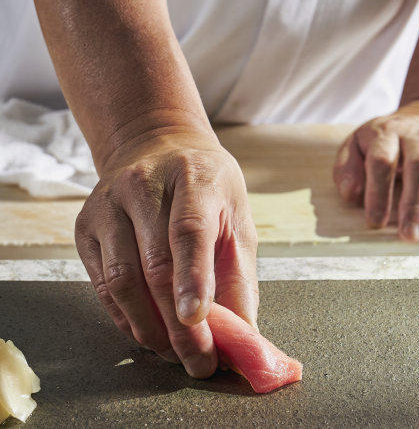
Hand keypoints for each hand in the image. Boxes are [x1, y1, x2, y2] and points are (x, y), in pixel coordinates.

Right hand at [75, 127, 258, 377]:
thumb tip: (242, 335)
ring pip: (122, 279)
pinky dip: (124, 317)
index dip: (192, 278)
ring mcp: (108, 204)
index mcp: (192, 176)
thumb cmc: (204, 185)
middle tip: (198, 361)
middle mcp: (142, 185)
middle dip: (177, 325)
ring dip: (148, 328)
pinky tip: (146, 331)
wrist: (154, 147)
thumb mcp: (235, 215)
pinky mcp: (86, 225)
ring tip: (173, 352)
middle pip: (155, 264)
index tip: (197, 322)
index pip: (188, 229)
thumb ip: (238, 273)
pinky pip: (102, 283)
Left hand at [333, 99, 418, 240]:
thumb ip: (347, 168)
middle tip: (408, 236)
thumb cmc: (385, 140)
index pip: (382, 161)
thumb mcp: (357, 145)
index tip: (375, 222)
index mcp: (385, 133)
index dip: (378, 193)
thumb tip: (350, 193)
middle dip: (413, 203)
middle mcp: (417, 135)